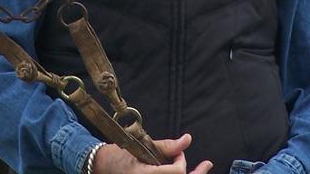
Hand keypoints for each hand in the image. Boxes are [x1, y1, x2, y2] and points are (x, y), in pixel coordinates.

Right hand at [93, 134, 213, 173]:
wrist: (102, 168)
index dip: (181, 162)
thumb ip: (166, 146)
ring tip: (204, 168)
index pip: (175, 173)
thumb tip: (187, 139)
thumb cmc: (119, 156)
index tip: (177, 153)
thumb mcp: (140, 146)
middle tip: (206, 165)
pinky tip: (188, 173)